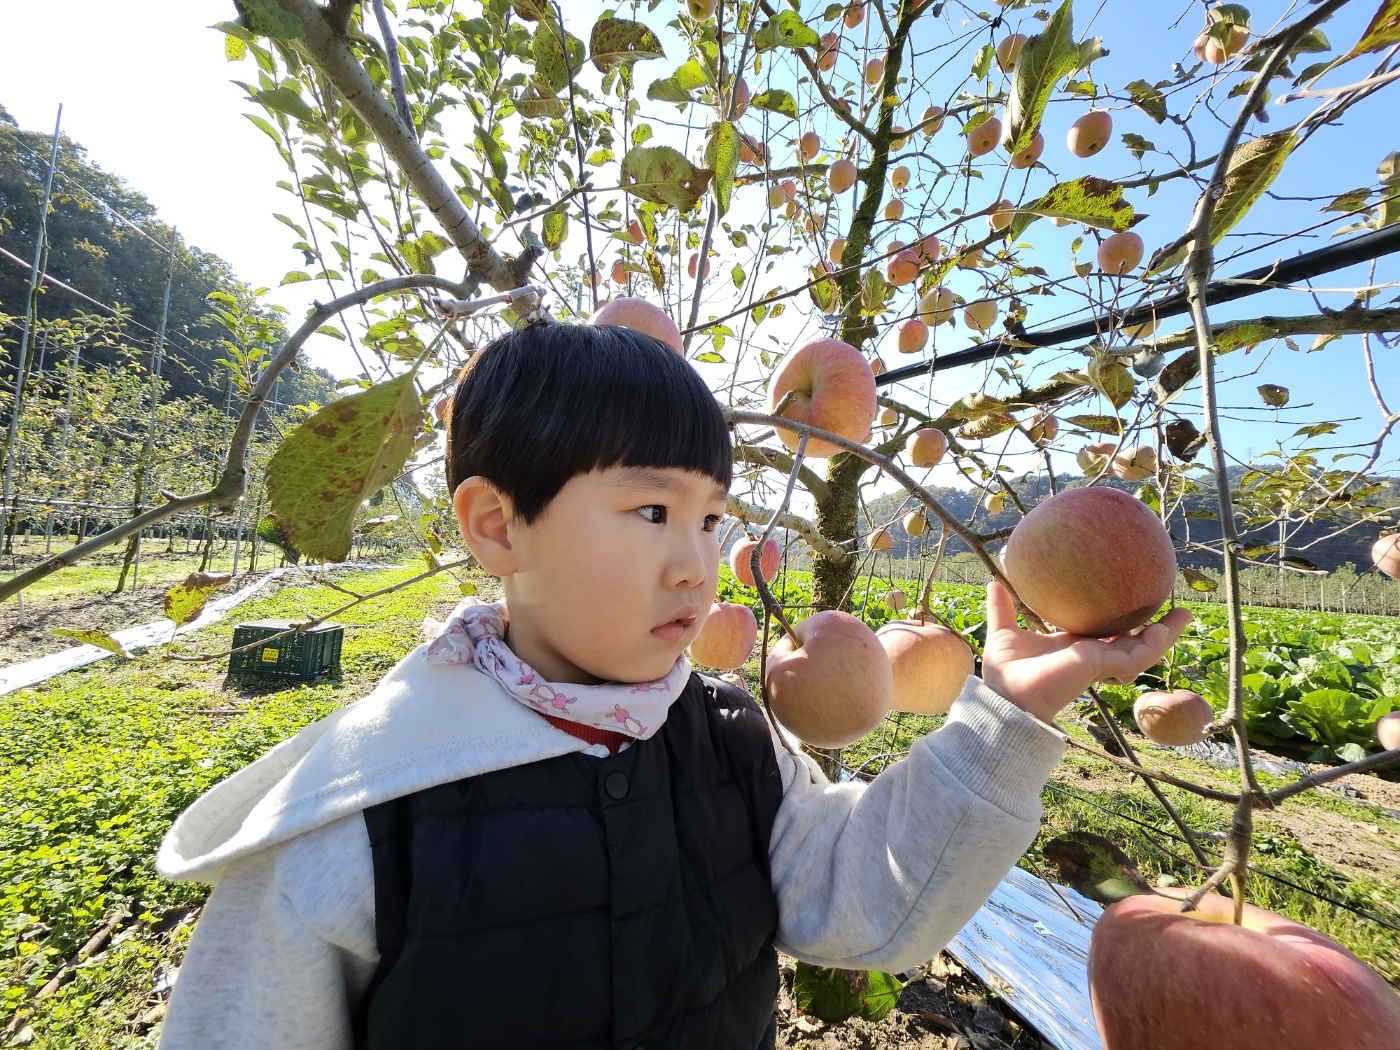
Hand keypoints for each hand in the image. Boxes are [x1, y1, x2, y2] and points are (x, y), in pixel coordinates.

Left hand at [980, 580, 1192, 723]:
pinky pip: (1136, 655)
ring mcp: (1099, 662)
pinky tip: (1166, 629)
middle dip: (1154, 628)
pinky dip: (1154, 643)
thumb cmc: (1005, 673)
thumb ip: (1002, 609)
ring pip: (1142, 649)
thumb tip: (993, 582)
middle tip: (1174, 609)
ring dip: (1165, 634)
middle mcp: (1091, 654)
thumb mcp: (1005, 632)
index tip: (1133, 600)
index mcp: (1074, 646)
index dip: (1121, 620)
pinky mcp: (1101, 665)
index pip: (1105, 633)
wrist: (1006, 697)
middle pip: (1131, 640)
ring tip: (1185, 614)